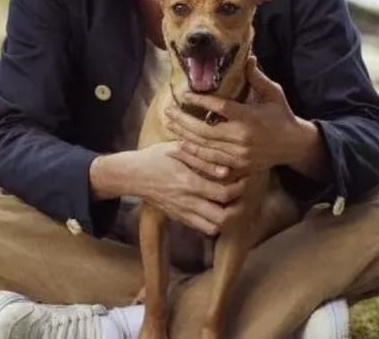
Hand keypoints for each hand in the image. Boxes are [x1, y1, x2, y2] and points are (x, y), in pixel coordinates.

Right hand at [130, 141, 246, 235]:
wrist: (133, 175)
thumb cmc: (156, 157)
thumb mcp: (178, 150)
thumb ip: (203, 160)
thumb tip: (226, 171)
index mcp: (189, 183)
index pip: (224, 194)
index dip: (240, 189)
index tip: (244, 180)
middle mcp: (188, 202)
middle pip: (222, 218)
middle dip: (237, 209)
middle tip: (242, 197)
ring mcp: (182, 212)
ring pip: (212, 228)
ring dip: (226, 219)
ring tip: (231, 205)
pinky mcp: (178, 218)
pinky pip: (201, 228)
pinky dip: (212, 222)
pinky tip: (216, 209)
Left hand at [164, 56, 320, 176]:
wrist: (294, 145)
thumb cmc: (282, 115)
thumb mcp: (274, 93)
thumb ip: (258, 78)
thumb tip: (248, 57)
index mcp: (250, 117)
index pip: (219, 108)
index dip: (200, 101)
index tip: (184, 94)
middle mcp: (242, 138)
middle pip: (205, 130)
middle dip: (183, 120)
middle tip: (168, 111)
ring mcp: (239, 154)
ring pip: (205, 146)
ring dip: (184, 135)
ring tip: (169, 125)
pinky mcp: (238, 166)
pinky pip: (211, 161)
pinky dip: (195, 153)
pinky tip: (182, 145)